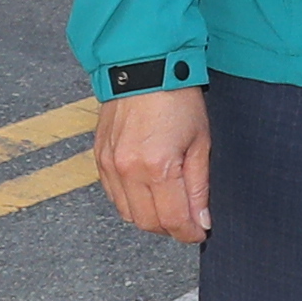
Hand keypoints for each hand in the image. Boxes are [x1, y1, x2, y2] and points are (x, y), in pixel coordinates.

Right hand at [95, 86, 212, 243]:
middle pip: (148, 223)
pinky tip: (147, 190)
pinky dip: (131, 201)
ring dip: (150, 217)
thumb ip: (199, 187)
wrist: (145, 67)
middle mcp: (129, 170)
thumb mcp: (201, 142)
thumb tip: (201, 221)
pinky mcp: (100, 158)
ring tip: (169, 204)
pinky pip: (113, 196)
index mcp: (158, 167)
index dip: (189, 233)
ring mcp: (110, 165)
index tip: (200, 232)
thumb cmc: (177, 99)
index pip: (173, 220)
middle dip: (171, 228)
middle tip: (187, 220)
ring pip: (128, 214)